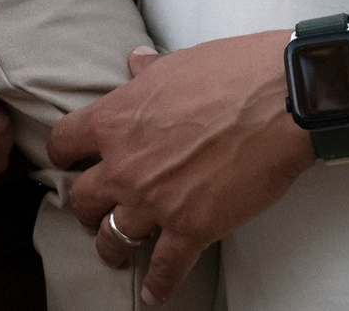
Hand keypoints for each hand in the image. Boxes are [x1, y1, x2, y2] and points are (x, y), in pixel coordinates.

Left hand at [49, 32, 312, 305]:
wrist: (285, 99)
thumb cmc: (235, 71)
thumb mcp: (180, 63)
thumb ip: (148, 73)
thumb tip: (134, 62)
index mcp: (117, 119)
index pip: (63, 142)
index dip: (65, 155)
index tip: (72, 161)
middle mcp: (125, 165)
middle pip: (81, 199)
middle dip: (87, 207)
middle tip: (98, 210)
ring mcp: (155, 202)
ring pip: (111, 239)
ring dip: (112, 247)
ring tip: (119, 252)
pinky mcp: (191, 229)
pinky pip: (163, 270)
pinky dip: (158, 286)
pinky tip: (154, 293)